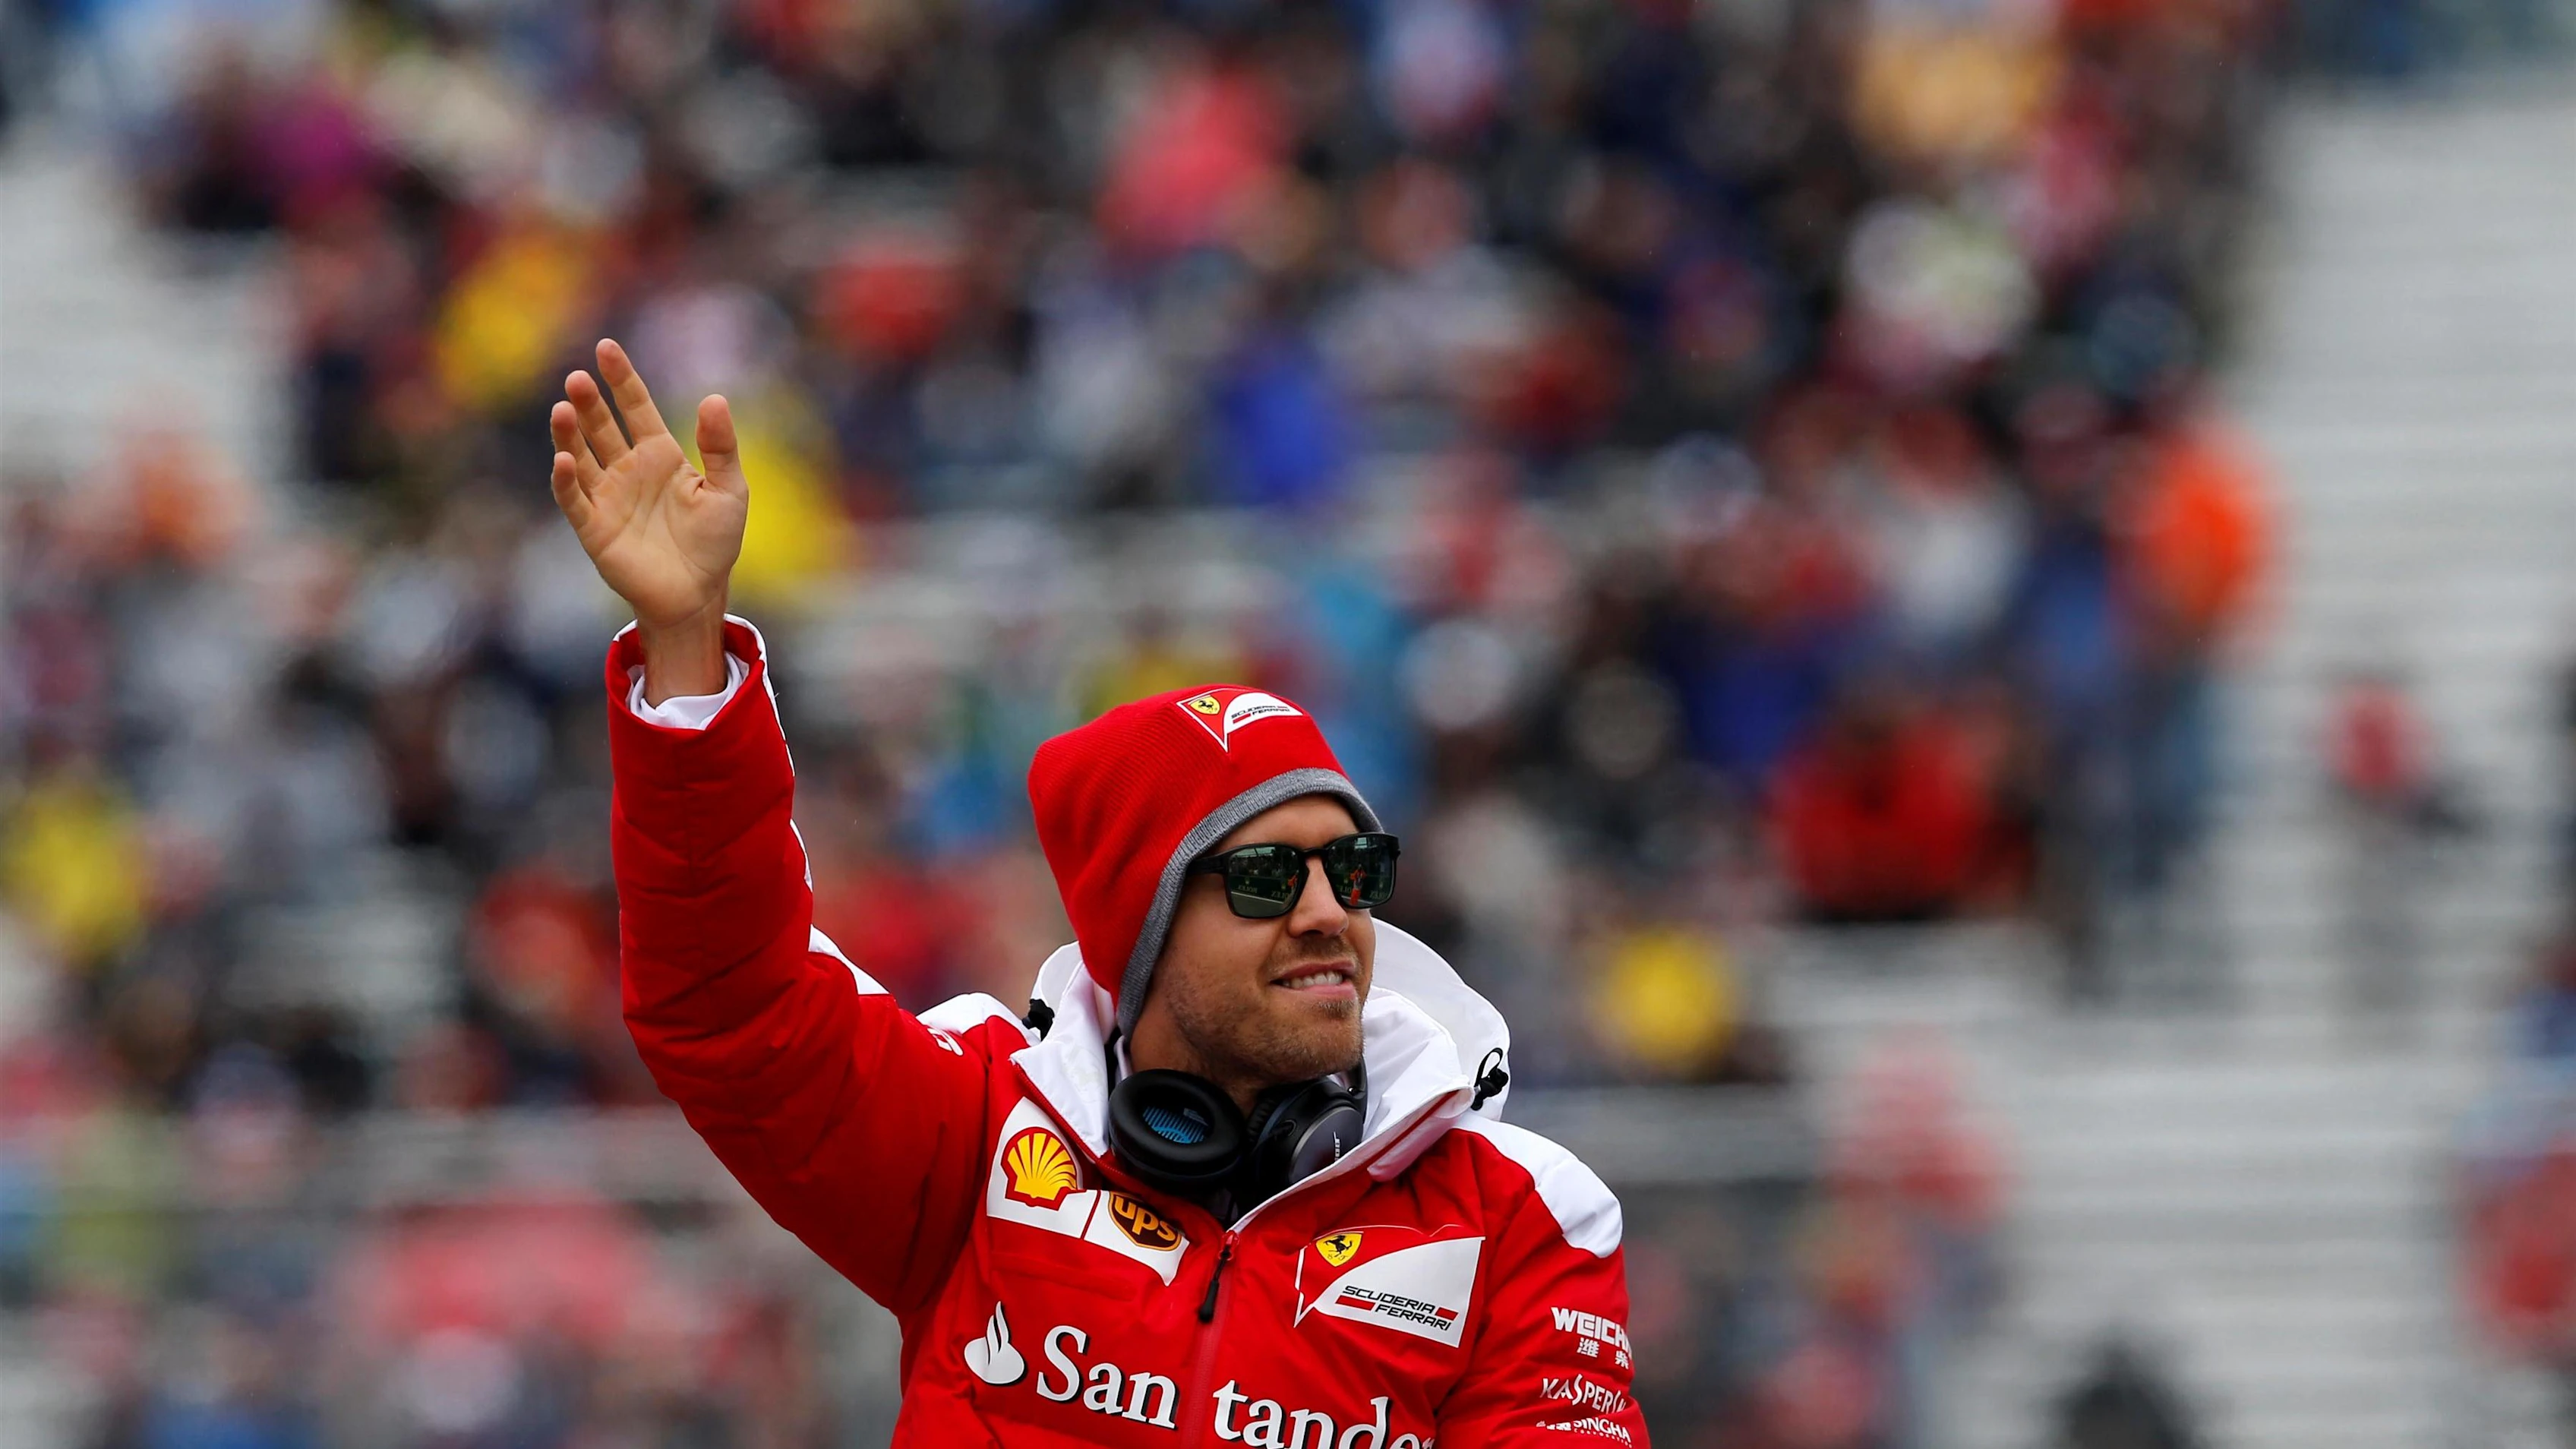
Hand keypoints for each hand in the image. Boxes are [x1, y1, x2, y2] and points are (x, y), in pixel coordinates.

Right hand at [550, 339, 745, 699]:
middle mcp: (628, 470)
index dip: (621, 378)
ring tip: (563, 408)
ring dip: (569, 434)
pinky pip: (574, 499)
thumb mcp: (729, 490)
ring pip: (581, 456)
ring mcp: (607, 497)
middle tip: (578, 378)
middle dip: (589, 402)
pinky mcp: (594, 528)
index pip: (635, 407)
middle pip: (602, 426)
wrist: (699, 594)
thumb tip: (715, 398)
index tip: (606, 347)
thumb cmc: (715, 543)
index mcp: (660, 455)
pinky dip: (566, 480)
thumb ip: (721, 447)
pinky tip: (564, 459)